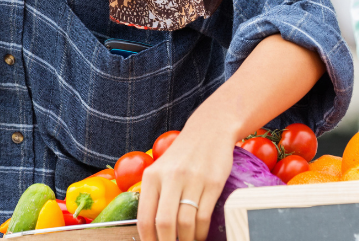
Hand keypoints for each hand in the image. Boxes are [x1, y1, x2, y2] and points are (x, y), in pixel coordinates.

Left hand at [137, 119, 233, 240]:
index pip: (145, 218)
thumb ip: (154, 195)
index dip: (148, 240)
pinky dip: (201, 232)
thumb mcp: (161, 169)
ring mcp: (193, 180)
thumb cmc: (183, 154)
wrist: (210, 130)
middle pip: (164, 223)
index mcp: (152, 176)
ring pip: (185, 223)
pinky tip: (200, 234)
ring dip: (186, 240)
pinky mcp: (213, 182)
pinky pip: (204, 216)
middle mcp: (171, 177)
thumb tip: (151, 229)